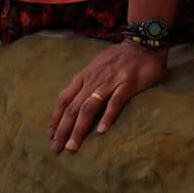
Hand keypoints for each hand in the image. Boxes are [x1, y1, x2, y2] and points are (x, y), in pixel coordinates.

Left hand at [49, 41, 166, 153]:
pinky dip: (107, 116)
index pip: (64, 99)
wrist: (142, 44)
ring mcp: (110, 81)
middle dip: (63, 129)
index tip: (50, 135)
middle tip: (56, 148)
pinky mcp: (128, 83)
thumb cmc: (119, 58)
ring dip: (79, 128)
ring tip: (73, 146)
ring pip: (89, 107)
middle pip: (73, 107)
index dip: (56, 117)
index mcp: (85, 76)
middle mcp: (93, 79)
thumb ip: (86, 82)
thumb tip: (73, 102)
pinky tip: (102, 131)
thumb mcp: (96, 67)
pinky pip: (116, 102)